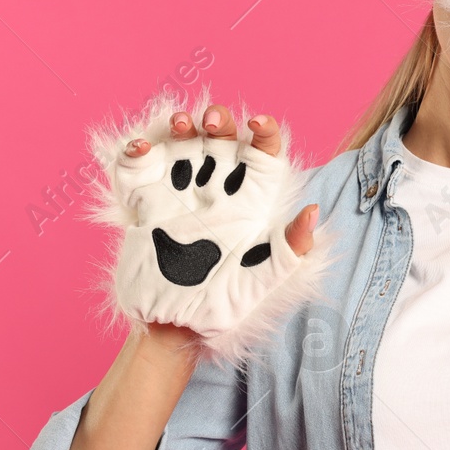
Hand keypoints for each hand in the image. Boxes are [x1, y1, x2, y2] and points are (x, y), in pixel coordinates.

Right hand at [102, 100, 326, 359]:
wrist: (171, 329)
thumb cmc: (222, 308)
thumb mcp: (261, 281)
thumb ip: (289, 249)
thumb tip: (313, 210)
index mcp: (248, 204)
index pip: (263, 155)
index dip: (264, 132)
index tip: (257, 124)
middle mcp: (216, 193)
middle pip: (221, 140)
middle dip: (218, 120)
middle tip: (210, 121)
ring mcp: (179, 195)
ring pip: (181, 144)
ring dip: (181, 126)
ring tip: (180, 124)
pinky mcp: (145, 205)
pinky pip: (138, 168)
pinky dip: (137, 151)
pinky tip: (140, 148)